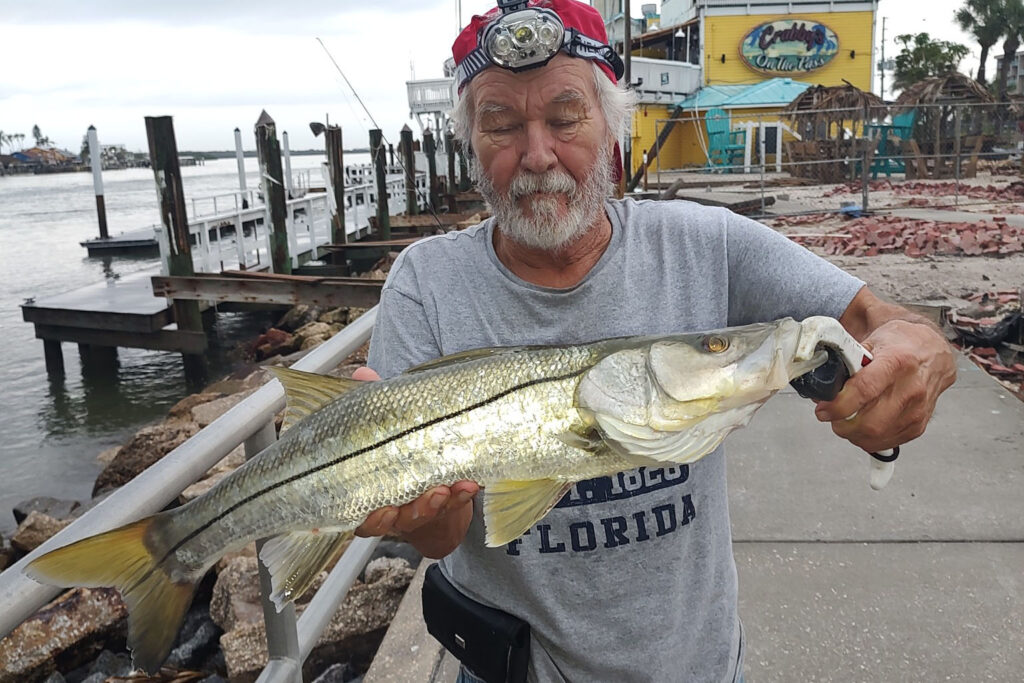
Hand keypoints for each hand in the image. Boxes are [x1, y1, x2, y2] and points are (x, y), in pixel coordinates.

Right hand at [350, 366, 479, 557]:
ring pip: (427, 512)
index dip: (371, 518)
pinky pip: (454, 503)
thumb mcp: (387, 428)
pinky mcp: (447, 504)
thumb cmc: (400, 451)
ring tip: (449, 487)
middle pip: (399, 519)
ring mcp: (420, 508)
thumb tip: (362, 373)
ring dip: (438, 502)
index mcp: (369, 496)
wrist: (428, 472)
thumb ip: (375, 404)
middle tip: (428, 495)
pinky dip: (462, 494)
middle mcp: (393, 509)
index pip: (363, 515)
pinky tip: (471, 483)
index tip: (382, 509)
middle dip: (413, 509)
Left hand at [814, 319, 955, 453]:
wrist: (933, 354)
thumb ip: (847, 361)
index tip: (824, 408)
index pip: (864, 390)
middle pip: (870, 422)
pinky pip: (886, 442)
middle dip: (841, 424)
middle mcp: (911, 388)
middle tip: (831, 416)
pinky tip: (861, 426)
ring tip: (844, 420)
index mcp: (897, 361)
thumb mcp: (872, 341)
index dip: (838, 405)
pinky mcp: (918, 426)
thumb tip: (823, 384)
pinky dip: (866, 439)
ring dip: (851, 433)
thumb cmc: (902, 345)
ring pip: (876, 436)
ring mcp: (917, 410)